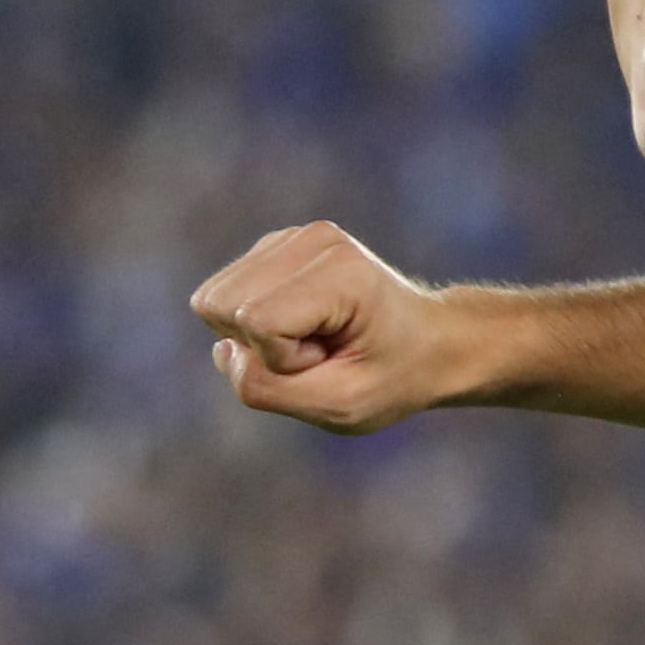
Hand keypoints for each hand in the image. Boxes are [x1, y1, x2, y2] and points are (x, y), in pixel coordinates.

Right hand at [192, 220, 473, 434]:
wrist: (430, 344)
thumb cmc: (393, 378)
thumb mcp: (341, 407)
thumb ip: (269, 390)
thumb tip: (223, 350)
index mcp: (341, 272)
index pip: (257, 322)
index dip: (284, 361)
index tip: (331, 359)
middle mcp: (313, 240)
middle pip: (220, 305)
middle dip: (261, 345)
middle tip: (321, 351)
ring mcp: (290, 237)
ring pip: (214, 300)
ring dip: (255, 336)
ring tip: (314, 338)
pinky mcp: (273, 247)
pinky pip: (224, 296)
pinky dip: (254, 323)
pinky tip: (304, 325)